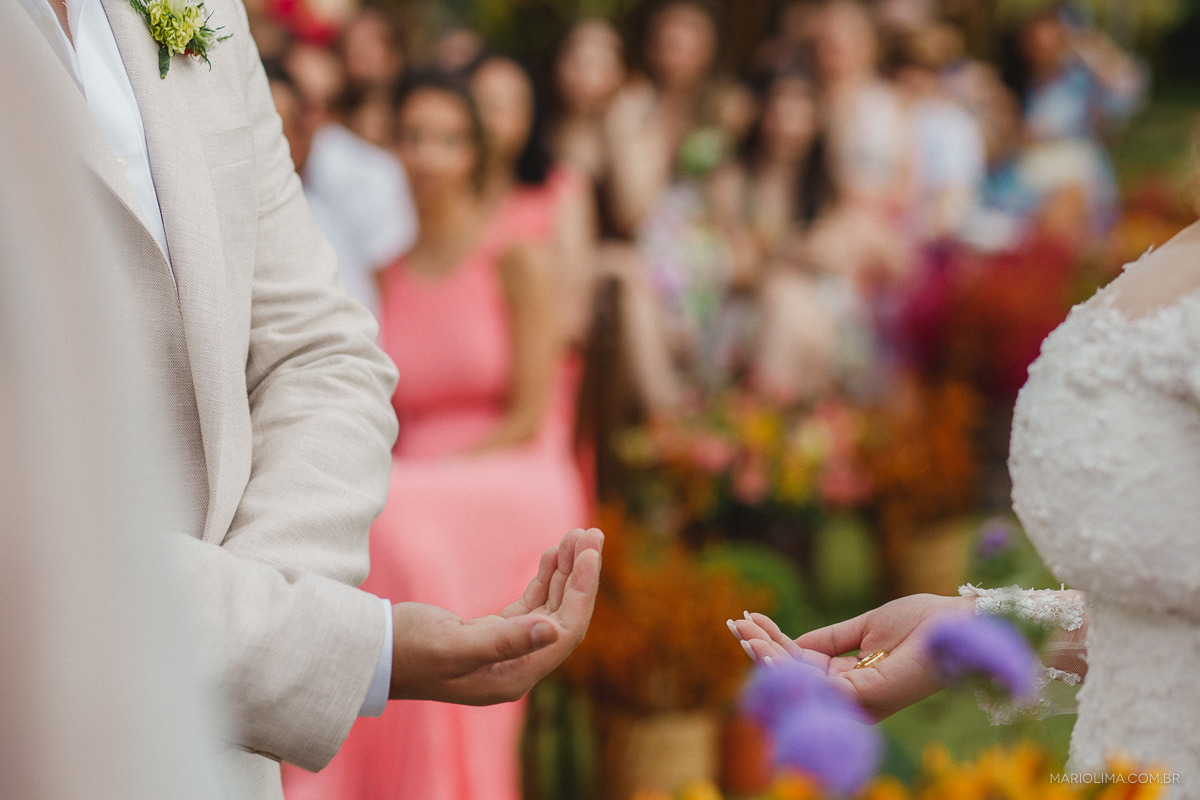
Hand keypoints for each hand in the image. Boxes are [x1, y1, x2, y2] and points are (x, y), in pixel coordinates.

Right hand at [389, 527, 602, 704]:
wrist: (370, 653)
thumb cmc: (406, 650)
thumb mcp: (453, 644)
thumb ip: (503, 640)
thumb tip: (552, 632)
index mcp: (513, 676)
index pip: (565, 631)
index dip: (582, 591)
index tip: (591, 552)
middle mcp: (516, 667)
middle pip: (563, 617)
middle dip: (579, 574)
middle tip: (591, 533)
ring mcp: (505, 652)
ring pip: (548, 608)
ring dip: (564, 572)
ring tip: (577, 536)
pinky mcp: (491, 635)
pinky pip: (530, 606)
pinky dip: (543, 579)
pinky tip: (551, 555)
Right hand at [729, 594, 974, 719]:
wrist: (957, 621)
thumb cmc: (923, 622)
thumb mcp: (866, 626)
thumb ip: (830, 638)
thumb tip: (793, 643)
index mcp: (853, 677)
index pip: (802, 664)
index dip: (773, 643)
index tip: (747, 618)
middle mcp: (852, 693)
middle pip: (795, 674)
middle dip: (762, 650)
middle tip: (736, 624)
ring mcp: (858, 698)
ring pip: (799, 681)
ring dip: (766, 656)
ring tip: (743, 632)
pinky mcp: (865, 696)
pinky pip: (815, 684)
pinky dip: (785, 665)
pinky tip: (765, 646)